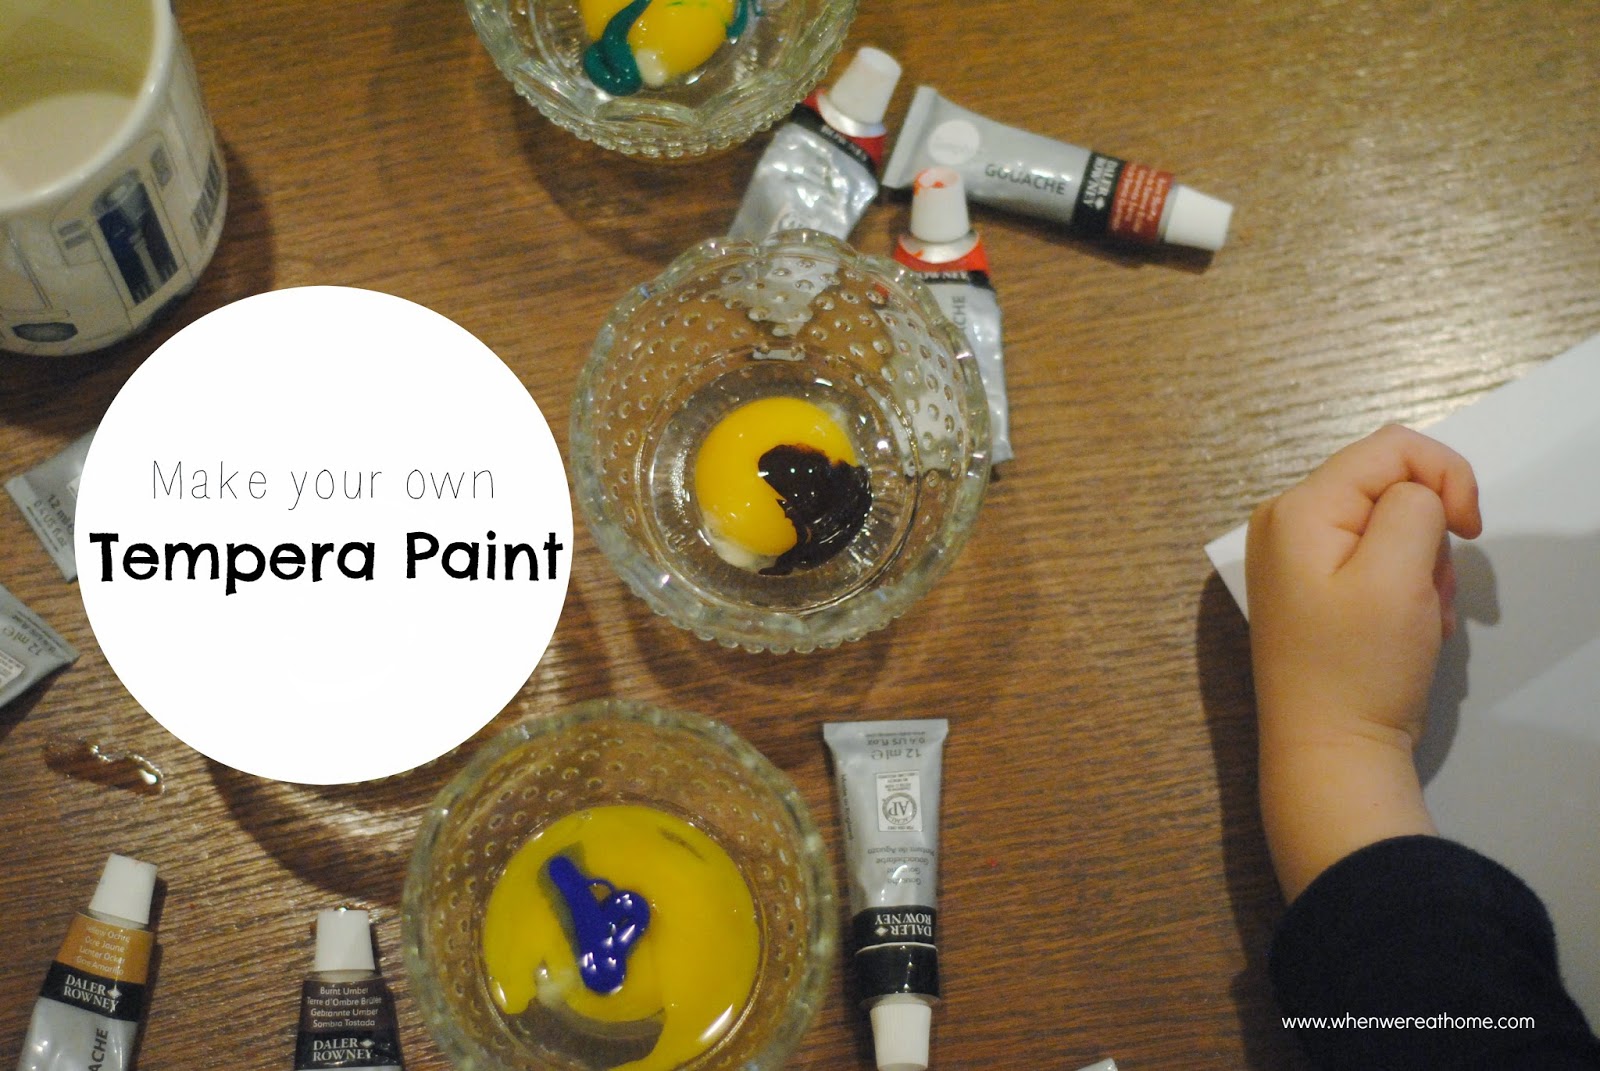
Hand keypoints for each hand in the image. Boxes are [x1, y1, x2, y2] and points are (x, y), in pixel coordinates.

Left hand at [1246, 424, 1482, 747]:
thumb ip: (1413, 507)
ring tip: (1418, 618)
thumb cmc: (1359, 666)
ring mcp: (1299, 558)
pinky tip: (1408, 631)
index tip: (1469, 530)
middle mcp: (1288, 522)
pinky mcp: (1318, 590)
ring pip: (1394, 527)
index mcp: (1298, 508)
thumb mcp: (1397, 574)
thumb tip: (1418, 493)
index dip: (1446, 475)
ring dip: (1424, 568)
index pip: (1392, 447)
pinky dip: (1408, 590)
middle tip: (1428, 590)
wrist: (1331, 752)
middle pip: (1392, 487)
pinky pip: (1379, 563)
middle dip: (1431, 533)